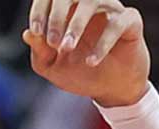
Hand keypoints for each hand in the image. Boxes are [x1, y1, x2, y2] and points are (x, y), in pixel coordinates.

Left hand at [24, 0, 149, 107]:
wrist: (110, 89)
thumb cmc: (79, 72)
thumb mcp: (52, 66)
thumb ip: (40, 51)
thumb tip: (27, 34)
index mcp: (69, 9)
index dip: (40, 10)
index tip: (35, 32)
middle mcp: (90, 3)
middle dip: (57, 16)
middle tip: (54, 43)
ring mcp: (112, 9)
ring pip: (94, 0)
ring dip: (77, 24)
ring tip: (68, 48)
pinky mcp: (130, 22)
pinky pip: (117, 24)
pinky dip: (103, 43)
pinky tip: (91, 62)